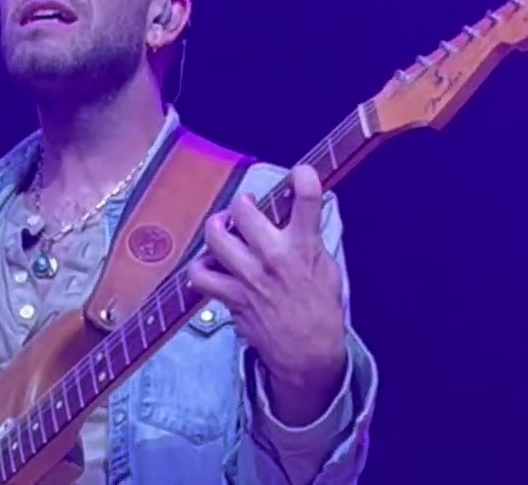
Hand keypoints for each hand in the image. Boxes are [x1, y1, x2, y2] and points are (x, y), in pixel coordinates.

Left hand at [186, 165, 346, 422]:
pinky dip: (200, 268)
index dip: (303, 179)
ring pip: (216, 237)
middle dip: (241, 204)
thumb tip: (297, 212)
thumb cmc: (320, 310)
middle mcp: (275, 258)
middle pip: (244, 212)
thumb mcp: (327, 269)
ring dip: (216, 228)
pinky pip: (201, 276)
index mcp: (305, 249)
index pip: (308, 202)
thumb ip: (310, 239)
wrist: (309, 354)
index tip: (300, 172)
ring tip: (223, 229)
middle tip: (244, 208)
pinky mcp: (232, 297)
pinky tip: (210, 266)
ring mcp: (250, 277)